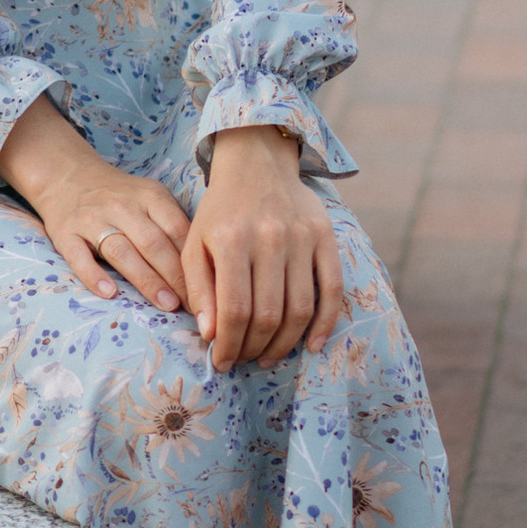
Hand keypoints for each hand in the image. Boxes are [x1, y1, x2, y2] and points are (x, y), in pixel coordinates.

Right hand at [0, 95, 190, 315]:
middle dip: (176, 276)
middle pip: (153, 243)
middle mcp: (122, 207)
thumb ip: (174, 225)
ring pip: (122, 251)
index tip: (211, 289)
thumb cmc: (121, 196)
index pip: (178, 230)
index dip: (196, 261)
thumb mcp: (152, 197)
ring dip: (146, 279)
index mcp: (150, 196)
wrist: (68, 175)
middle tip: (194, 306)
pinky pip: (79, 256)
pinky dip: (93, 275)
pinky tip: (110, 293)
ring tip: (166, 304)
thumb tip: (208, 267)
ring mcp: (92, 220)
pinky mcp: (65, 233)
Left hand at [180, 126, 345, 371]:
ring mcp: (301, 238)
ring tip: (268, 356)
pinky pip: (332, 290)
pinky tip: (311, 346)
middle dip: (254, 348)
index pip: (235, 310)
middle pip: (268, 315)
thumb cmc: (219, 212)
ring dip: (285, 344)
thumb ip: (199, 289)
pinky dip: (325, 324)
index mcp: (232, 240)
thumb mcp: (194, 244)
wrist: (256, 164)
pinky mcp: (325, 237)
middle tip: (244, 360)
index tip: (222, 363)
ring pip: (300, 309)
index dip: (229, 345)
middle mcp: (270, 238)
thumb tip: (211, 335)